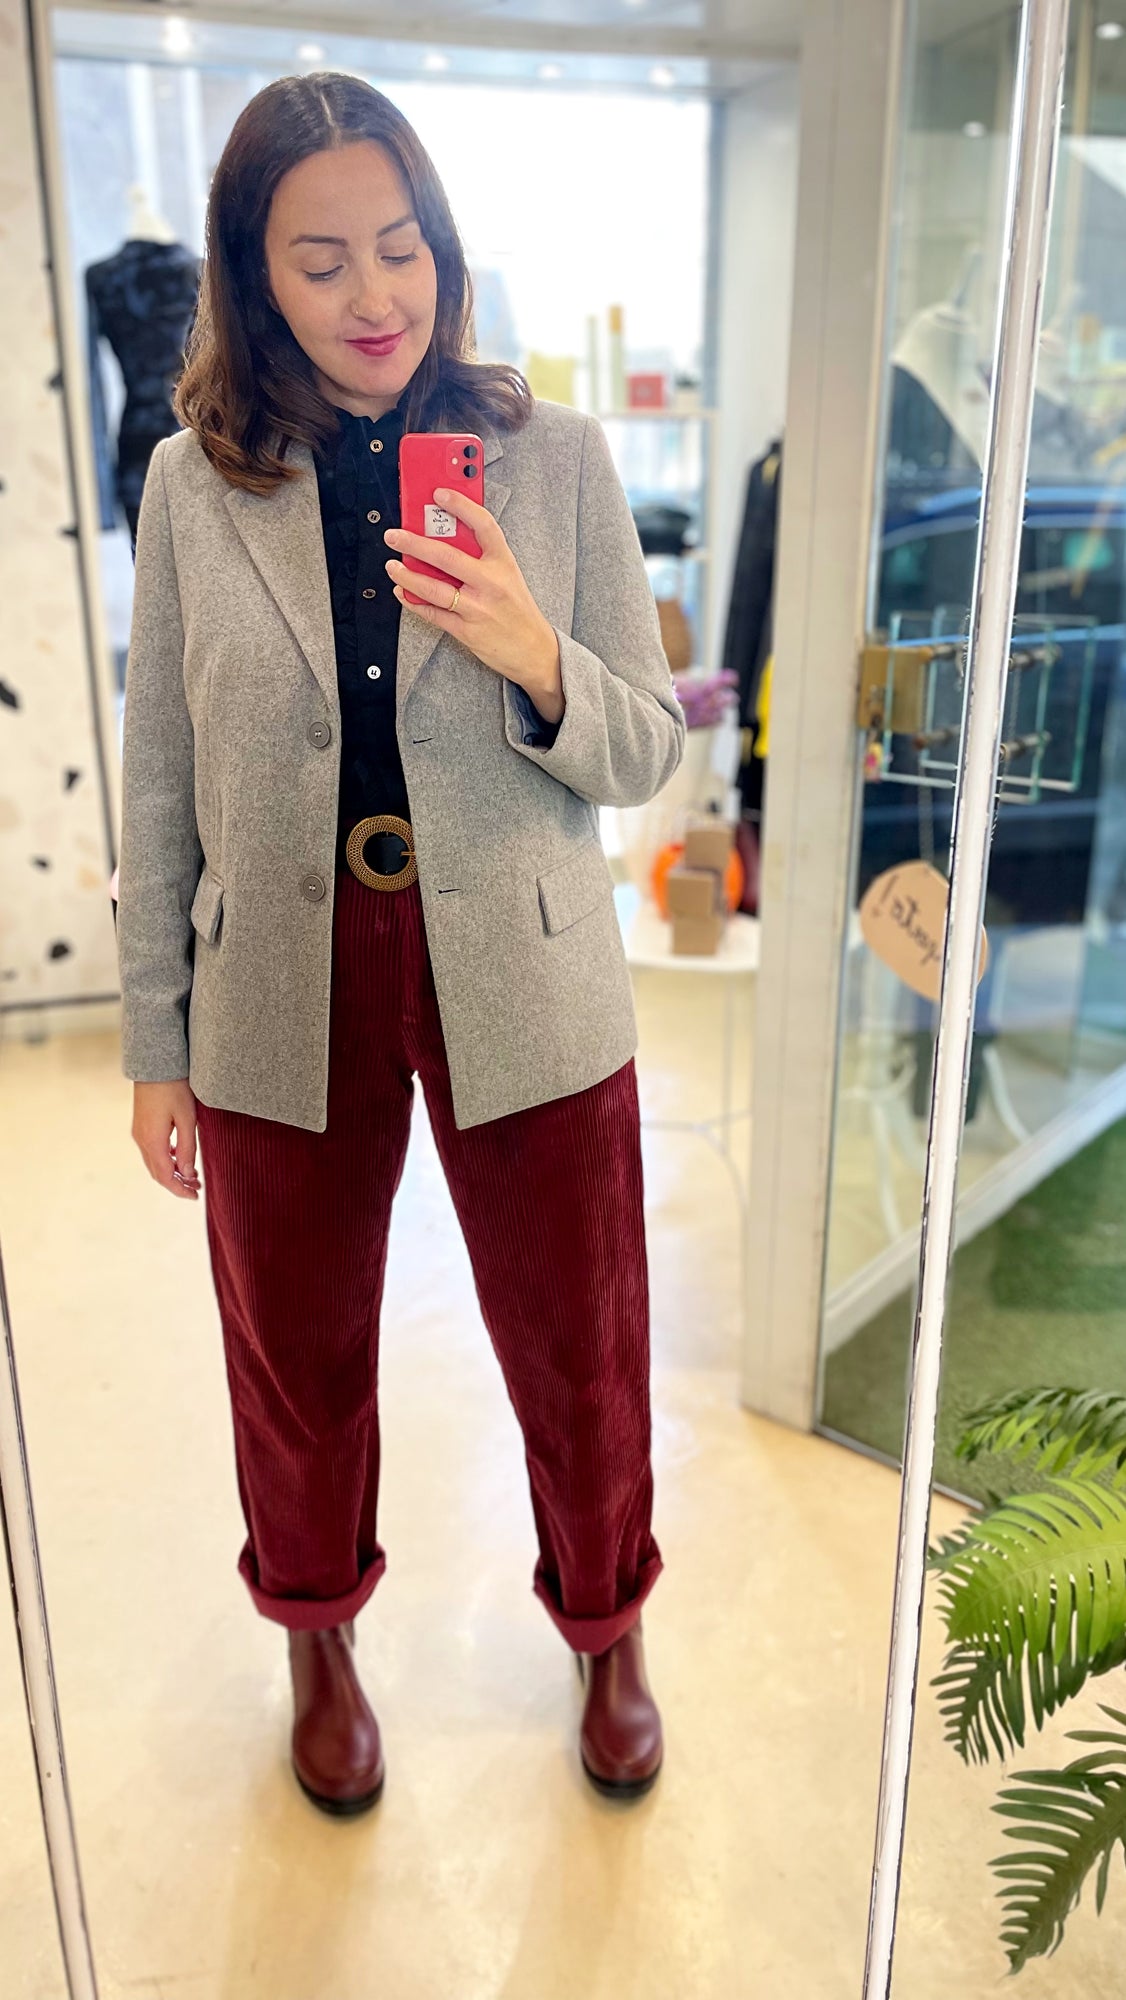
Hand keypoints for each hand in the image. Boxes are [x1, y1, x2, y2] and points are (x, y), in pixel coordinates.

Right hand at [132, 1080, 200, 1199]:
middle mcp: (142, 1140)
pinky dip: (166, 1160)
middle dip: (177, 1184)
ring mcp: (139, 1133)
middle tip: (197, 1189)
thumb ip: (188, 1148)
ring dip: (172, 1172)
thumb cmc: (174, 1088)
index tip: (195, 1196)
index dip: (180, 1189)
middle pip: (158, 1173)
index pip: (165, 1176)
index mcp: (152, 1140)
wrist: (155, 1064)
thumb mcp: (187, 1118)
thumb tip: (188, 1173)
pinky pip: (152, 1151)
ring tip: (192, 1176)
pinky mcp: (141, 1126)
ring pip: (154, 1163)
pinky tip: (180, 1157)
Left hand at [383, 487, 563, 721]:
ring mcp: (478, 608)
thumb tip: (445, 537)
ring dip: (407, 575)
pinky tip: (403, 591)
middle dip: (414, 543)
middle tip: (395, 536)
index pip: (483, 525)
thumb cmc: (518, 610)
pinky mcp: (466, 631)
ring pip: (434, 588)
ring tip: (392, 566)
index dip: (460, 506)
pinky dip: (414, 601)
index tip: (439, 494)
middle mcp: (491, 583)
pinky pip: (433, 613)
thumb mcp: (508, 576)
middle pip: (447, 556)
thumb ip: (482, 558)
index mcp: (504, 563)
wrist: (534, 650)